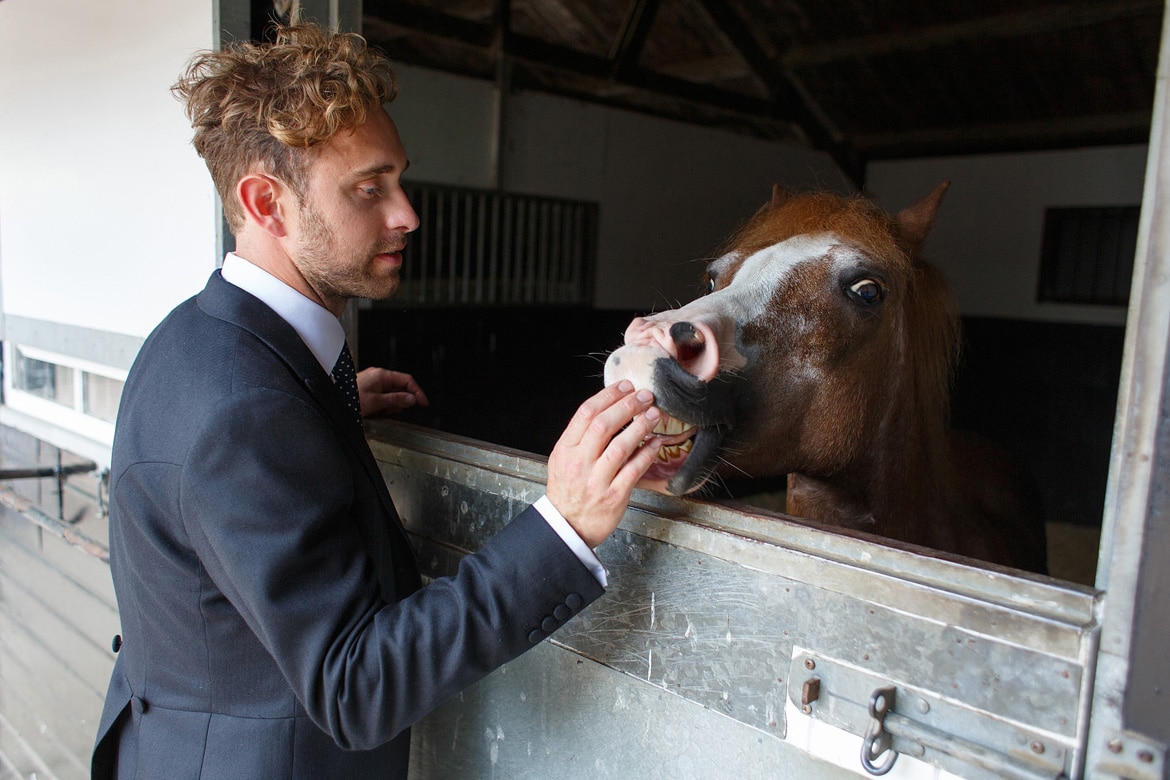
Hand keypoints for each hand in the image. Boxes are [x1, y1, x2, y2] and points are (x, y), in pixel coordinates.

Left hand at [356, 367, 429, 417]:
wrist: (333, 400)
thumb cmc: (350, 397)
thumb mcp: (376, 401)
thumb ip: (396, 399)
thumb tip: (411, 399)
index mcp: (382, 375)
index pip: (407, 380)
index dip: (417, 392)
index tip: (423, 402)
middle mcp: (378, 377)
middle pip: (400, 389)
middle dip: (399, 402)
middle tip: (392, 410)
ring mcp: (374, 383)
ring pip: (391, 395)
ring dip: (390, 405)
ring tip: (379, 411)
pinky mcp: (369, 390)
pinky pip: (383, 398)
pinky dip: (382, 406)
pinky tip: (375, 411)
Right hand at [546, 381, 661, 547]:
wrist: (567, 526)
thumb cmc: (568, 490)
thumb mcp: (563, 459)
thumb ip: (581, 436)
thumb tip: (608, 408)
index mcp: (566, 449)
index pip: (586, 413)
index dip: (608, 396)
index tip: (625, 386)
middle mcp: (580, 462)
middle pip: (604, 425)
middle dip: (628, 406)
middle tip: (645, 396)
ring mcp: (597, 480)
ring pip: (621, 446)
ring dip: (640, 426)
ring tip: (653, 414)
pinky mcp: (614, 496)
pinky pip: (634, 470)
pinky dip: (647, 453)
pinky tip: (656, 442)